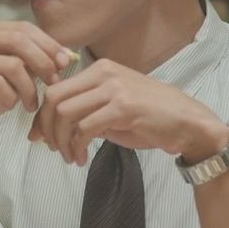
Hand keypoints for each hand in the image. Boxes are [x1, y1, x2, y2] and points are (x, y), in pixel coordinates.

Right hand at [0, 19, 72, 143]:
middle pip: (19, 41)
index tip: (66, 63)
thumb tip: (68, 55)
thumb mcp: (17, 73)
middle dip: (43, 62)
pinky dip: (11, 97)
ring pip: (12, 65)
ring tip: (32, 103)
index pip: (24, 28)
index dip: (49, 44)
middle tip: (55, 82)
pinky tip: (11, 105)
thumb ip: (36, 60)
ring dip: (29, 88)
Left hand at [31, 58, 228, 165]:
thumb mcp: (113, 108)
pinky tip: (82, 158)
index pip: (55, 88)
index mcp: (99, 69)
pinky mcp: (123, 107)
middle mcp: (104, 73)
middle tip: (49, 148)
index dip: (42, 114)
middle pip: (54, 98)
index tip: (39, 135)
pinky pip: (85, 127)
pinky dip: (77, 146)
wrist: (189, 123)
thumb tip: (53, 129)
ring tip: (69, 156)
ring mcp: (114, 88)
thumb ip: (86, 112)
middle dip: (46, 127)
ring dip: (61, 140)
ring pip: (66, 113)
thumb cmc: (152, 118)